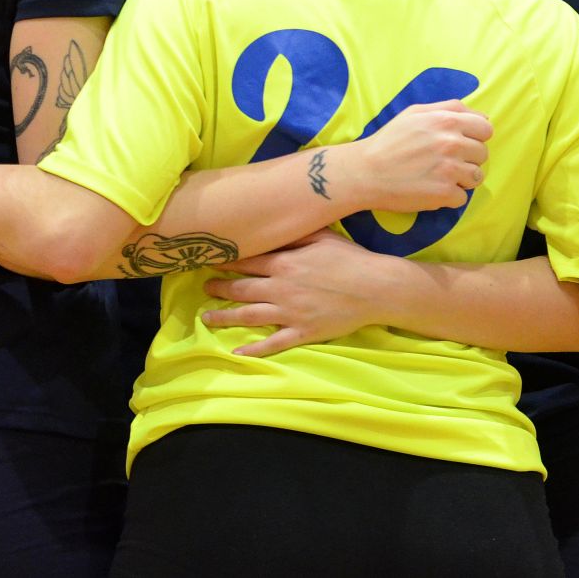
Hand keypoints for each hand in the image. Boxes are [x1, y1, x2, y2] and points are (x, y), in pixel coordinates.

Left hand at [201, 231, 388, 356]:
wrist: (375, 288)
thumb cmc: (350, 258)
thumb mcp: (321, 236)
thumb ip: (294, 234)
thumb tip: (273, 226)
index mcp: (284, 263)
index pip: (246, 262)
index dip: (226, 262)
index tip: (209, 261)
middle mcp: (281, 288)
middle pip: (241, 289)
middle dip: (219, 289)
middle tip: (204, 288)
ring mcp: (290, 313)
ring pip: (249, 316)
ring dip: (225, 317)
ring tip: (207, 317)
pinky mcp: (302, 332)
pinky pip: (273, 343)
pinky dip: (253, 349)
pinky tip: (237, 352)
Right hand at [336, 100, 490, 212]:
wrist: (365, 171)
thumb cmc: (390, 140)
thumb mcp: (416, 112)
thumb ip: (450, 108)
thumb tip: (482, 116)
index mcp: (447, 121)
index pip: (486, 129)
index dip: (476, 137)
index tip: (461, 143)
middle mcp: (452, 144)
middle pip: (483, 154)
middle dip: (468, 158)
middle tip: (445, 161)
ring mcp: (449, 170)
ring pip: (477, 177)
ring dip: (462, 179)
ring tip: (440, 176)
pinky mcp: (443, 193)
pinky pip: (462, 198)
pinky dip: (449, 197)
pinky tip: (431, 189)